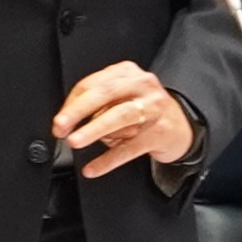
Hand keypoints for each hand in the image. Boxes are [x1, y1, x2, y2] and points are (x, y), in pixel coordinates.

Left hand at [54, 62, 198, 176]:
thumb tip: (68, 117)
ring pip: (118, 117)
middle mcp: (142, 86)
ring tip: (75, 141)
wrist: (181, 126)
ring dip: (94, 130)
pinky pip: (129, 148)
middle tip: (61, 127)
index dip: (72, 102)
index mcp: (127, 73)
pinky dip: (108, 160)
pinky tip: (93, 168)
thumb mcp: (123, 95)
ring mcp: (152, 110)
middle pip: (104, 95)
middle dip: (78, 111)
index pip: (94, 83)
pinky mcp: (158, 134)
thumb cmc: (144, 109)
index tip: (60, 118)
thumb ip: (99, 101)